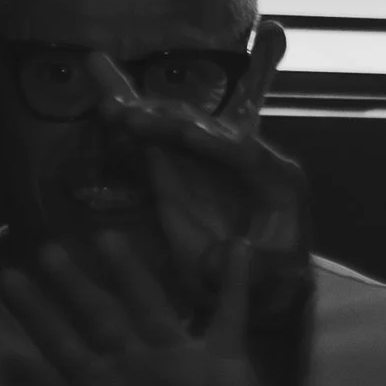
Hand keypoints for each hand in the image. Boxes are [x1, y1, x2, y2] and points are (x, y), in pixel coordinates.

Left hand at [0, 234, 323, 385]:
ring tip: (108, 238)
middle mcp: (138, 361)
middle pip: (100, 316)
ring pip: (150, 306)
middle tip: (48, 248)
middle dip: (74, 285)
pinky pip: (228, 316)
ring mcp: (181, 355)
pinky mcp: (225, 358)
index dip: (38, 315)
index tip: (10, 279)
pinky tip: (233, 248)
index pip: (64, 345)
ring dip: (131, 273)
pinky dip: (233, 283)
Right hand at [84, 29, 307, 317]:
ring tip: (108, 99)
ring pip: (179, 130)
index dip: (205, 138)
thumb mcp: (277, 278)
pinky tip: (109, 107)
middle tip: (123, 113)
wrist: (268, 286)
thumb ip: (258, 267)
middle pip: (204, 130)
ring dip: (144, 115)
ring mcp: (214, 164)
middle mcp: (245, 160)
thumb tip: (220, 254)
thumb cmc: (277, 280)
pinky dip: (135, 130)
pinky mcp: (188, 174)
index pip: (240, 150)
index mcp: (276, 178)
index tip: (171, 130)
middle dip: (163, 119)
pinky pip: (160, 146)